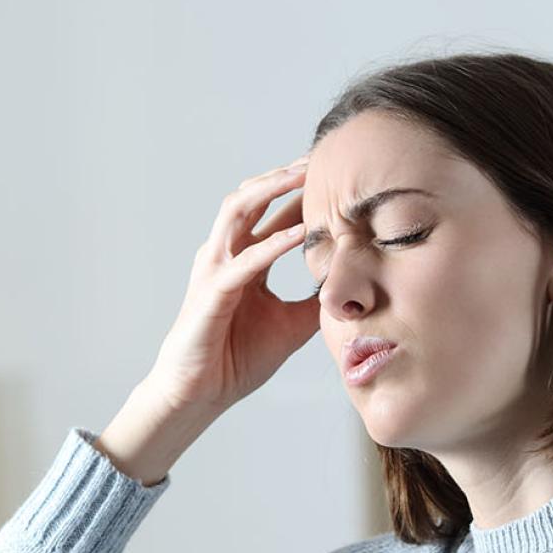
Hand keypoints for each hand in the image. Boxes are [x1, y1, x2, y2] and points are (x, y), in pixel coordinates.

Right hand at [149, 153, 316, 412]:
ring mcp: (214, 270)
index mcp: (244, 261)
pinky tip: (299, 233)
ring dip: (271, 190)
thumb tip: (353, 290)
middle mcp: (225, 256)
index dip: (300, 193)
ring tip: (303, 175)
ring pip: (237, 211)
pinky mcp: (211, 294)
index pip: (272, 214)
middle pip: (251, 197)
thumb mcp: (292, 326)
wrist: (199, 395)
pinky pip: (243, 261)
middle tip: (320, 157)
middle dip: (284, 175)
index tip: (336, 176)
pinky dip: (271, 244)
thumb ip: (316, 302)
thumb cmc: (236, 359)